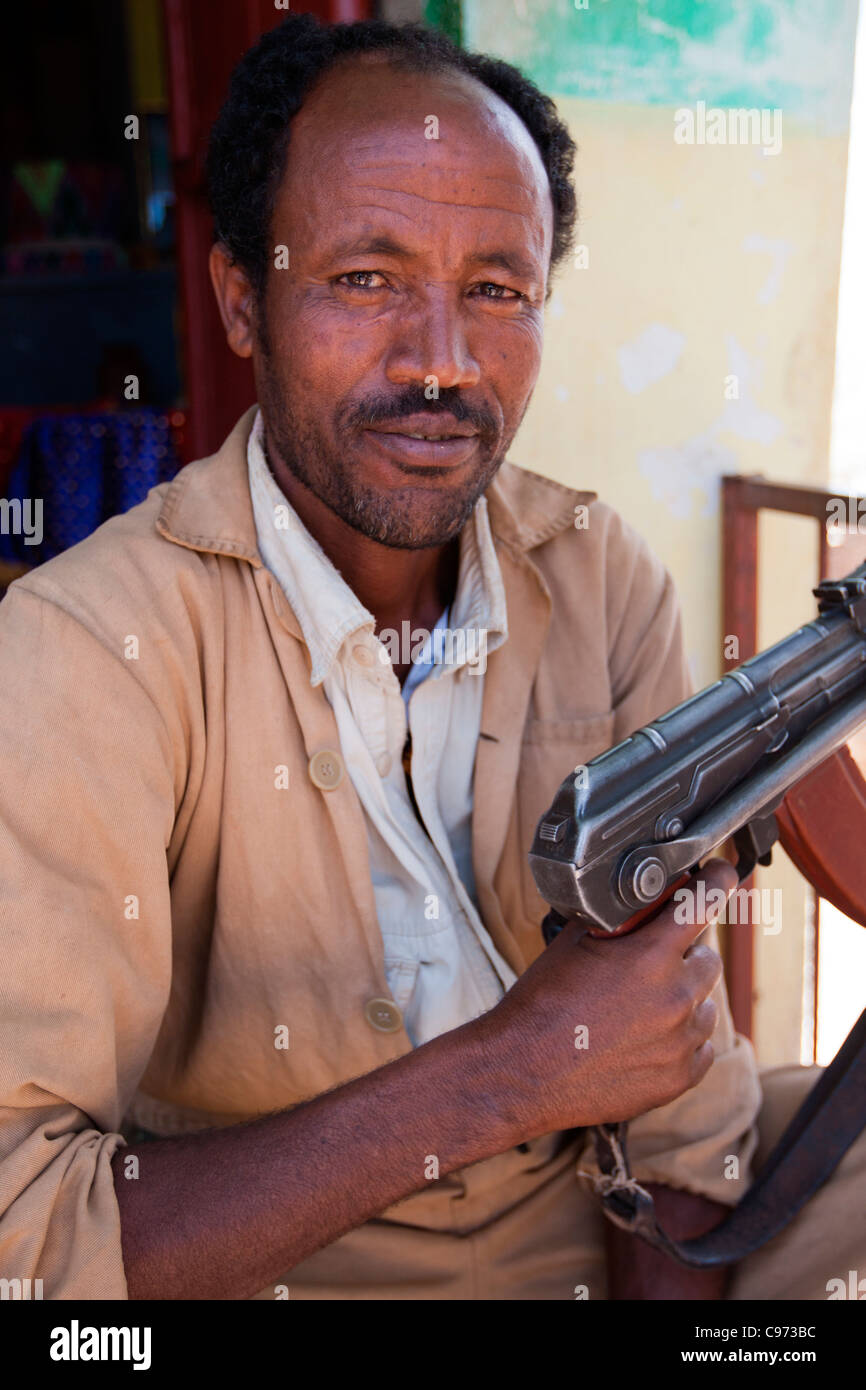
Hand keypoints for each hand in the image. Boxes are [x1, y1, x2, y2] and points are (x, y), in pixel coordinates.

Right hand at [476, 858, 736, 1139]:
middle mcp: (675, 998)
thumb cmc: (541, 1007)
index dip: (717, 881)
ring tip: (642, 1008)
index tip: (721, 875)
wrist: (521, 1072)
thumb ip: (618, 920)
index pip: (703, 902)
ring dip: (684, 1000)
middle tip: (655, 962)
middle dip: (686, 954)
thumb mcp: (575, 944)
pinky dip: (680, 1040)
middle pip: (709, 959)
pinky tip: (646, 1038)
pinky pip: (700, 1048)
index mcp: (650, 956)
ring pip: (706, 1006)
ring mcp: (680, 1041)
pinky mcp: (678, 1077)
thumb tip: (642, 903)